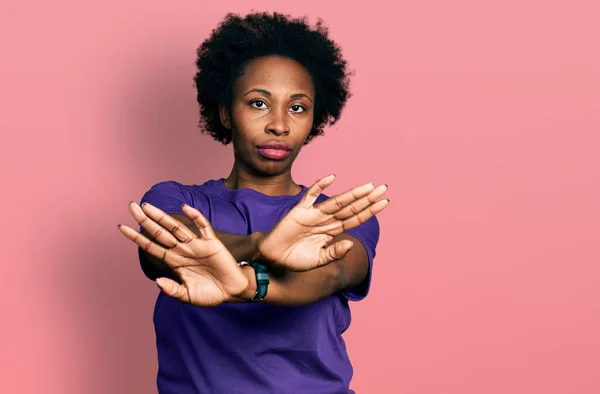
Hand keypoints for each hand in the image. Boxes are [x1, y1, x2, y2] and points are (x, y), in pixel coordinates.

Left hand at [118, 202, 250, 306]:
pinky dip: (195, 217)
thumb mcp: (188, 296)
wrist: (232, 292)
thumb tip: (158, 281)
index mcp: (174, 262)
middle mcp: (182, 250)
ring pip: (176, 227)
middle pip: (160, 232)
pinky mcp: (212, 243)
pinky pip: (203, 227)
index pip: (152, 246)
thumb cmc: (210, 294)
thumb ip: (173, 290)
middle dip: (145, 220)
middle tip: (130, 206)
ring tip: (147, 206)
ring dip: (162, 216)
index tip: (121, 227)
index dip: (137, 237)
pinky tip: (184, 208)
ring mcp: (196, 245)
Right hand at [256, 174, 388, 271]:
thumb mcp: (318, 260)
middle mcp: (325, 220)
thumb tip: (351, 244)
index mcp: (331, 231)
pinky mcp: (299, 211)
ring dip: (353, 194)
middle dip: (367, 199)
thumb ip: (334, 253)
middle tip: (384, 188)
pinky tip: (332, 178)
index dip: (369, 211)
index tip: (385, 202)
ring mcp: (313, 214)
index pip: (355, 219)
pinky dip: (319, 186)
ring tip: (369, 186)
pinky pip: (310, 195)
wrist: (272, 258)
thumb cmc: (294, 259)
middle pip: (350, 208)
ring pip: (336, 202)